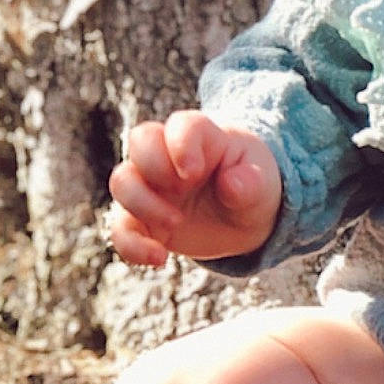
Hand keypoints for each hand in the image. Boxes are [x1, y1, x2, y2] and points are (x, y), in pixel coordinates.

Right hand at [107, 110, 281, 267]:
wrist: (243, 217)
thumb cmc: (252, 186)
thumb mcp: (263, 185)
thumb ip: (251, 182)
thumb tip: (231, 185)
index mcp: (202, 137)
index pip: (181, 125)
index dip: (180, 144)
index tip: (193, 172)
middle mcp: (168, 155)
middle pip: (140, 141)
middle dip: (155, 167)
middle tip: (184, 190)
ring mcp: (151, 186)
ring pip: (122, 181)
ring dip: (142, 204)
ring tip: (177, 223)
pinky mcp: (142, 219)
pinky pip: (120, 229)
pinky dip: (131, 245)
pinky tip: (159, 258)